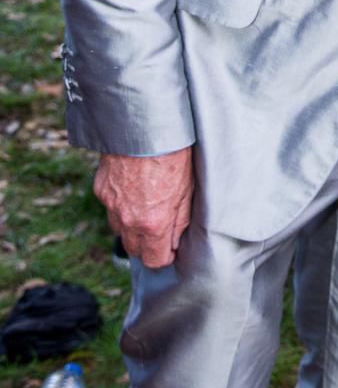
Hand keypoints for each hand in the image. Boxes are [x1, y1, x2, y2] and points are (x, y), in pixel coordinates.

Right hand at [94, 147, 193, 268]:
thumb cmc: (172, 155)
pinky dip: (120, 204)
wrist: (144, 127)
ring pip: (119, 230)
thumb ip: (180, 222)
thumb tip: (175, 242)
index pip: (154, 260)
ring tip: (146, 204)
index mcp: (153, 224)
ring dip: (131, 225)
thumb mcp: (187, 190)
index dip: (164, 257)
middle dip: (147, 244)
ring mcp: (111, 205)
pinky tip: (132, 187)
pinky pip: (110, 208)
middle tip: (159, 226)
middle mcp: (128, 220)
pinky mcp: (101, 190)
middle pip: (134, 249)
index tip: (170, 248)